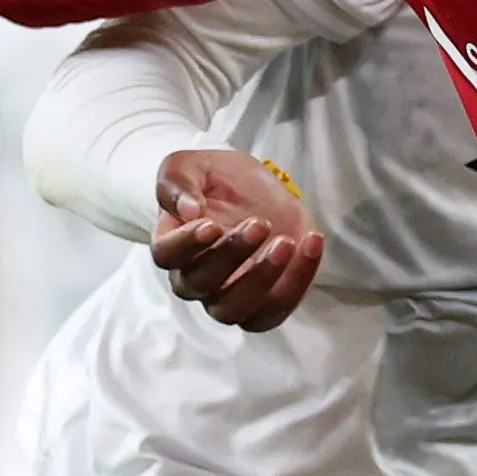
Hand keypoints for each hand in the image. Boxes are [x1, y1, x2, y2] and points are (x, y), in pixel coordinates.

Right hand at [152, 148, 324, 330]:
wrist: (259, 190)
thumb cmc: (220, 181)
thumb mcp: (194, 165)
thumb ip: (179, 182)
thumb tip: (187, 210)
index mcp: (172, 243)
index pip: (165, 255)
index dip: (186, 245)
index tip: (212, 224)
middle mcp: (193, 278)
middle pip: (200, 284)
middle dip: (231, 255)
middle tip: (260, 223)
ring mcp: (227, 296)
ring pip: (232, 311)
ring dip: (261, 279)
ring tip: (286, 242)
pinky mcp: (264, 303)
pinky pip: (276, 309)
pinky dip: (298, 281)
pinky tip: (311, 243)